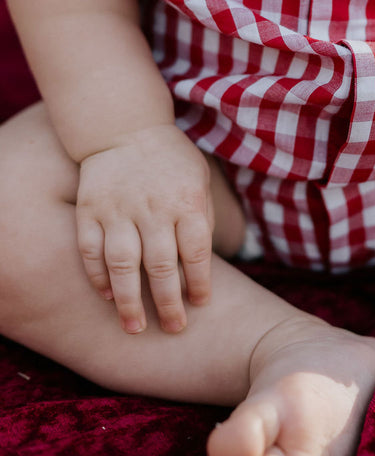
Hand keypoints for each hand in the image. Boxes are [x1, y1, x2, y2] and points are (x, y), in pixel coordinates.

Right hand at [76, 125, 214, 333]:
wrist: (126, 127)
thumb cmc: (172, 162)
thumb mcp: (200, 181)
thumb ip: (203, 220)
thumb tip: (199, 269)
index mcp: (187, 201)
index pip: (196, 253)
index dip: (198, 284)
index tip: (199, 305)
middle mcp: (153, 208)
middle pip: (161, 266)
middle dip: (168, 303)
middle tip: (173, 328)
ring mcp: (118, 209)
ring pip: (122, 264)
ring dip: (128, 300)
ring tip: (134, 327)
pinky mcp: (90, 209)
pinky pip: (90, 250)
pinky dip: (97, 276)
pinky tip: (106, 295)